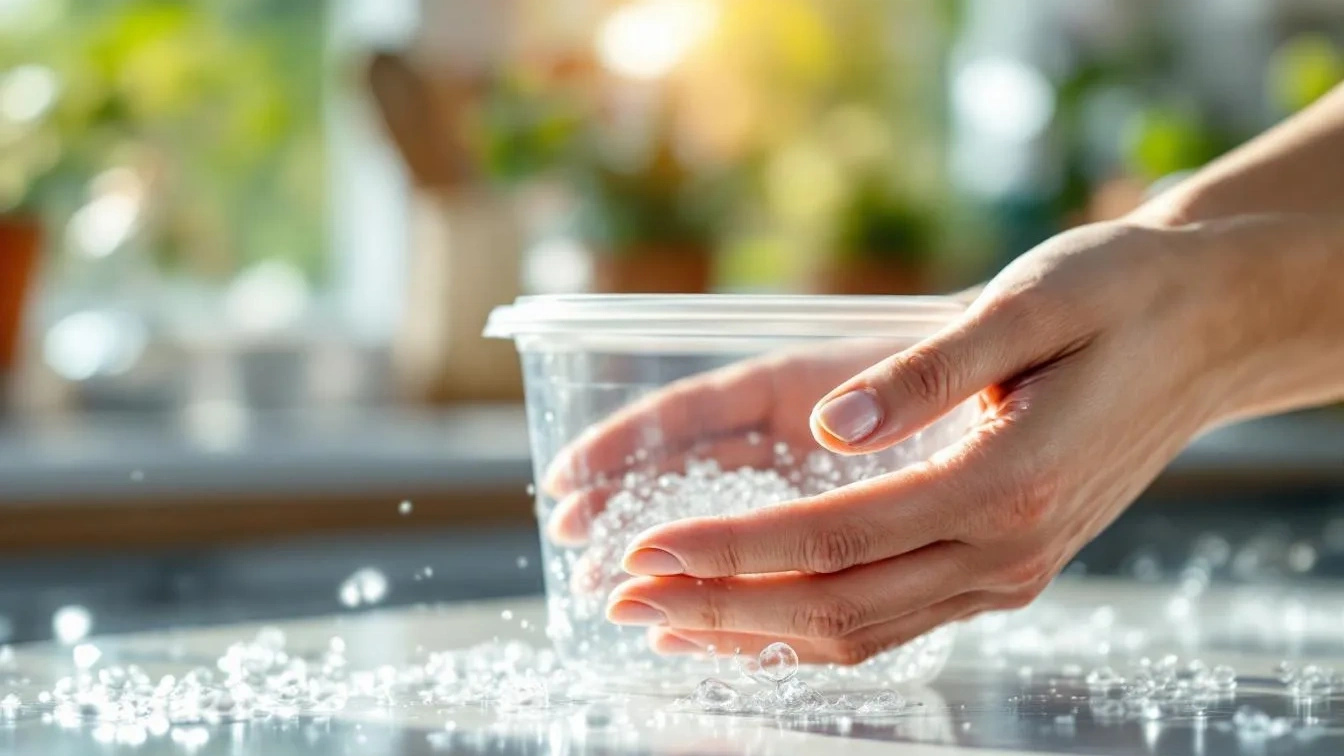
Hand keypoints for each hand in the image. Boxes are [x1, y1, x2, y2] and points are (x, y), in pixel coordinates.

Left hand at [576, 219, 1261, 664]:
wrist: (1202, 331)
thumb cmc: (1116, 298)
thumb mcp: (1029, 302)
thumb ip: (928, 370)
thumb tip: (832, 424)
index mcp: (1003, 485)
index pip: (831, 542)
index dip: (727, 551)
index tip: (642, 549)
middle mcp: (1005, 552)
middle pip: (832, 606)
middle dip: (714, 607)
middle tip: (619, 598)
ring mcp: (1007, 573)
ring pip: (857, 632)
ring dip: (751, 632)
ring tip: (660, 623)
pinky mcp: (1003, 569)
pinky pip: (890, 622)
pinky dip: (809, 632)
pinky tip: (751, 625)